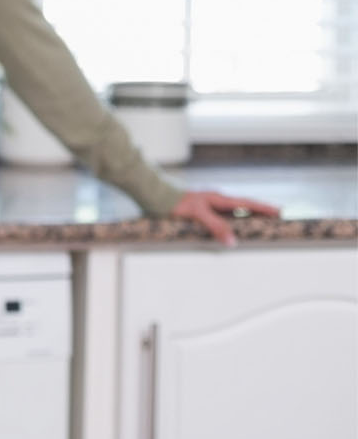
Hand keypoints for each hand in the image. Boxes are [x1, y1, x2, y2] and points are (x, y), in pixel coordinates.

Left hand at [167, 189, 281, 245]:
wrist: (158, 197)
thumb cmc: (177, 203)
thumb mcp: (198, 215)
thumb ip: (215, 227)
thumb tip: (232, 241)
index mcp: (220, 199)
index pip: (247, 204)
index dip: (264, 208)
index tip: (281, 212)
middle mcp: (218, 201)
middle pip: (244, 207)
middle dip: (260, 213)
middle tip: (277, 219)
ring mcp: (211, 205)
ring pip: (234, 213)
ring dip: (247, 218)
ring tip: (261, 226)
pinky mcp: (203, 210)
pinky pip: (223, 217)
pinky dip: (232, 223)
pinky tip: (233, 230)